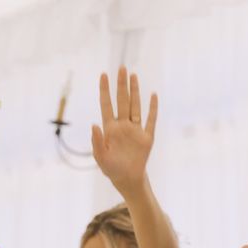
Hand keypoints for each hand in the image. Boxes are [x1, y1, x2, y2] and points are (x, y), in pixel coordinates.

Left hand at [91, 66, 157, 193]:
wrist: (127, 179)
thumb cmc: (111, 169)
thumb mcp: (100, 157)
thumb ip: (96, 141)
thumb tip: (94, 124)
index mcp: (110, 128)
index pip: (106, 105)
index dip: (105, 90)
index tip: (104, 75)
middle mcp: (123, 125)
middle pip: (122, 101)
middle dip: (121, 85)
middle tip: (122, 68)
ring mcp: (135, 130)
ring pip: (135, 106)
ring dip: (135, 91)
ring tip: (133, 76)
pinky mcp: (147, 137)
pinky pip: (151, 120)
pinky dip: (153, 108)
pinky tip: (153, 96)